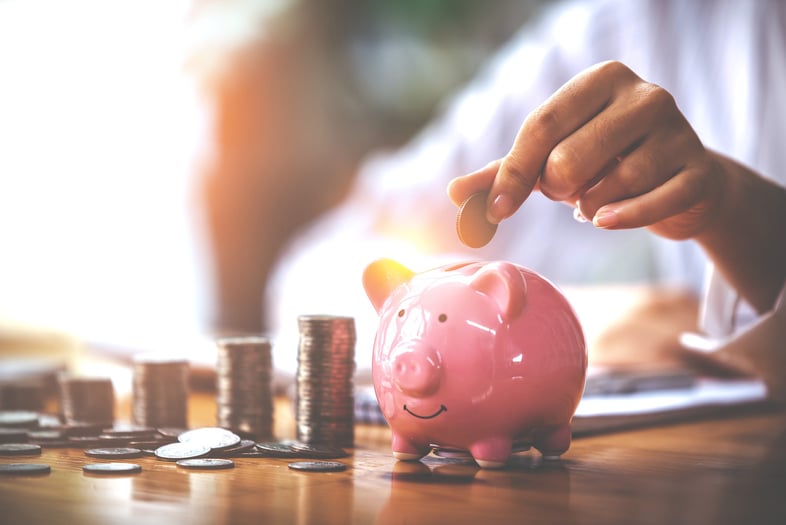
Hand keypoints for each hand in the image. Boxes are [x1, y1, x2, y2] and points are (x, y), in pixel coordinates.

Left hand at [448, 60, 725, 239]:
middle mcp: (644, 96)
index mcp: (602, 80)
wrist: (680, 182)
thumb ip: (505, 171)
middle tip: (570, 189)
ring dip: (591, 205)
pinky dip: (622, 219)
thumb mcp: (551, 159)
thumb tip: (453, 192)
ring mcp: (679, 131)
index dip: (513, 173)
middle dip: (558, 189)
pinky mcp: (700, 171)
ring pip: (608, 187)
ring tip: (598, 196)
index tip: (496, 210)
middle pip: (569, 160)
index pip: (541, 126)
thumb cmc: (603, 163)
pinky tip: (604, 220)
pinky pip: (651, 205)